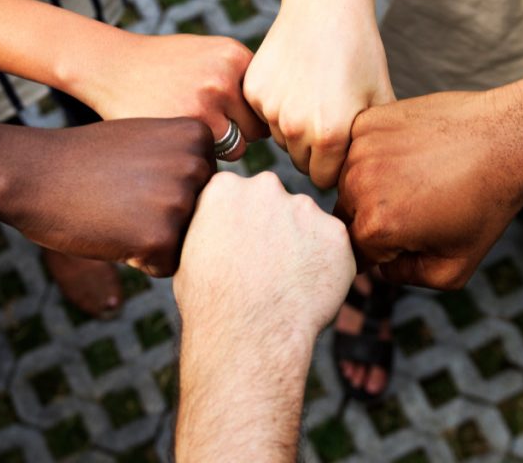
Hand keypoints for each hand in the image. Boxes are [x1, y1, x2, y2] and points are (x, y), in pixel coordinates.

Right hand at [0, 118, 215, 276]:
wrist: (33, 171)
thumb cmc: (90, 160)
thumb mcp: (152, 141)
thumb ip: (191, 162)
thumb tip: (235, 200)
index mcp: (199, 136)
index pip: (210, 189)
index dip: (171, 193)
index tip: (136, 175)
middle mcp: (198, 165)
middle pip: (204, 219)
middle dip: (167, 220)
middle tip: (123, 196)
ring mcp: (180, 200)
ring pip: (187, 244)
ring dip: (154, 240)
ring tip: (117, 211)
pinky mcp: (160, 236)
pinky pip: (166, 266)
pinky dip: (139, 260)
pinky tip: (112, 231)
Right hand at [78, 33, 265, 160]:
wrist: (112, 66)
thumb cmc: (164, 65)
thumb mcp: (208, 53)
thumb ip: (242, 78)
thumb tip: (278, 114)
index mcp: (235, 55)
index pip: (265, 101)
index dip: (251, 112)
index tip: (230, 113)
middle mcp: (225, 77)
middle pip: (259, 126)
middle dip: (242, 132)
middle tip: (214, 128)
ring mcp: (206, 103)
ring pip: (240, 146)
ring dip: (224, 149)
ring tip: (197, 135)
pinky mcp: (187, 127)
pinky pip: (214, 157)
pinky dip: (201, 156)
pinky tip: (183, 140)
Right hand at [175, 171, 354, 341]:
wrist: (247, 335)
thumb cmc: (210, 304)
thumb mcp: (187, 254)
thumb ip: (209, 228)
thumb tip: (216, 231)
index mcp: (224, 187)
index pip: (239, 196)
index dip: (241, 227)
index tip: (240, 252)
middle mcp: (265, 186)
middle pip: (274, 203)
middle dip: (273, 228)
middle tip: (266, 268)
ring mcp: (304, 207)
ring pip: (306, 224)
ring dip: (301, 246)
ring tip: (286, 285)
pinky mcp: (335, 233)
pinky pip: (333, 248)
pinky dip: (326, 267)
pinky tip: (308, 292)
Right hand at [243, 0, 393, 186]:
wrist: (326, 4)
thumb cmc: (360, 52)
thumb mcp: (380, 98)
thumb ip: (373, 144)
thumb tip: (371, 179)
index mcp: (330, 135)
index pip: (324, 179)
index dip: (336, 166)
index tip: (344, 147)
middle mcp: (295, 127)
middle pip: (301, 162)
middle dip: (315, 151)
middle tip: (330, 117)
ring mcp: (270, 108)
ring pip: (282, 139)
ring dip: (295, 128)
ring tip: (314, 94)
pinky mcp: (253, 91)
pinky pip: (265, 115)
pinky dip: (277, 105)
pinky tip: (295, 79)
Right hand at [336, 86, 522, 288]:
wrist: (506, 140)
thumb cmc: (485, 204)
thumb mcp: (454, 268)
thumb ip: (406, 277)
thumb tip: (382, 265)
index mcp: (376, 227)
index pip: (355, 252)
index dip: (382, 250)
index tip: (410, 235)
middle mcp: (358, 187)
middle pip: (347, 215)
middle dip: (374, 216)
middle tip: (416, 205)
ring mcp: (361, 149)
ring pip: (349, 180)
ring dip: (371, 183)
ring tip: (416, 176)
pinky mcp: (367, 121)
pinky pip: (356, 148)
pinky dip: (375, 153)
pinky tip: (410, 153)